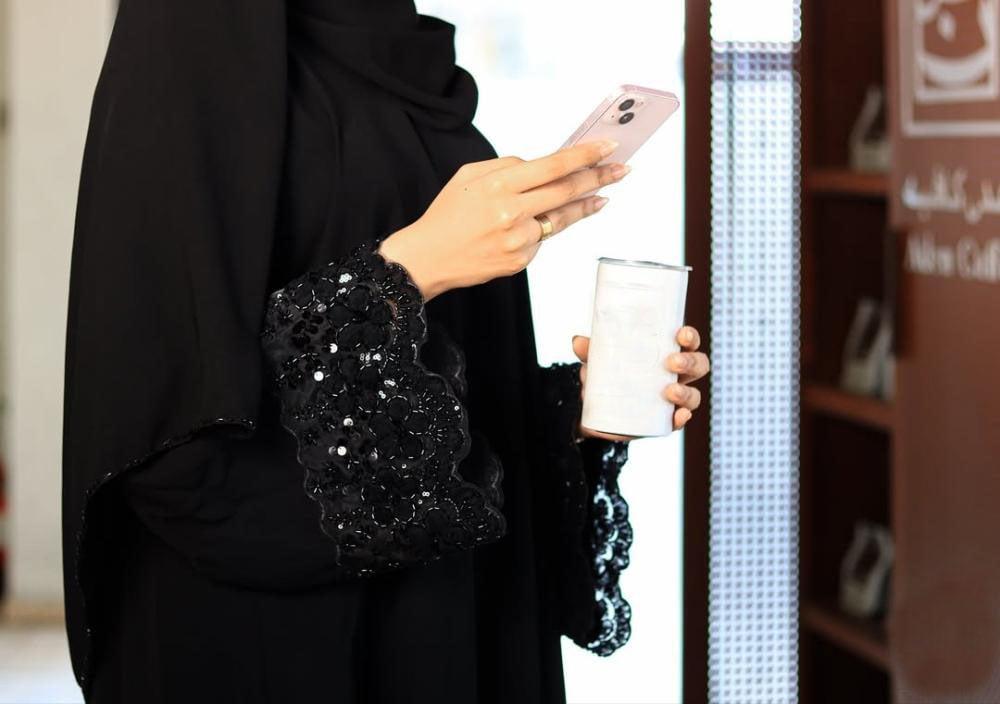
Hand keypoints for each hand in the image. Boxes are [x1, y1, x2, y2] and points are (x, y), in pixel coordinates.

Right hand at [377, 140, 630, 300]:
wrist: (427, 258)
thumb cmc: (447, 214)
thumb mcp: (469, 177)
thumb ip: (506, 166)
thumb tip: (541, 165)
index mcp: (498, 185)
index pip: (553, 166)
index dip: (585, 155)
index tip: (609, 146)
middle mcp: (511, 213)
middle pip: (567, 190)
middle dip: (599, 177)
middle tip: (621, 168)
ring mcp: (518, 240)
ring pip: (561, 216)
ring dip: (586, 204)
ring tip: (603, 194)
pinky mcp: (521, 261)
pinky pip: (543, 238)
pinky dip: (546, 227)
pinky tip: (544, 221)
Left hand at [573, 325, 710, 441]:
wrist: (600, 414)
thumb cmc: (610, 377)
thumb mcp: (600, 363)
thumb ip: (591, 352)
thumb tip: (578, 341)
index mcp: (667, 354)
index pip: (688, 342)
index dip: (690, 337)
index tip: (680, 334)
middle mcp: (677, 376)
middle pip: (699, 366)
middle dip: (690, 362)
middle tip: (671, 362)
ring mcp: (674, 400)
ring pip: (694, 395)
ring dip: (686, 392)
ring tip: (669, 391)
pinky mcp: (666, 422)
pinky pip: (680, 421)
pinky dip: (682, 419)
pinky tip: (679, 416)